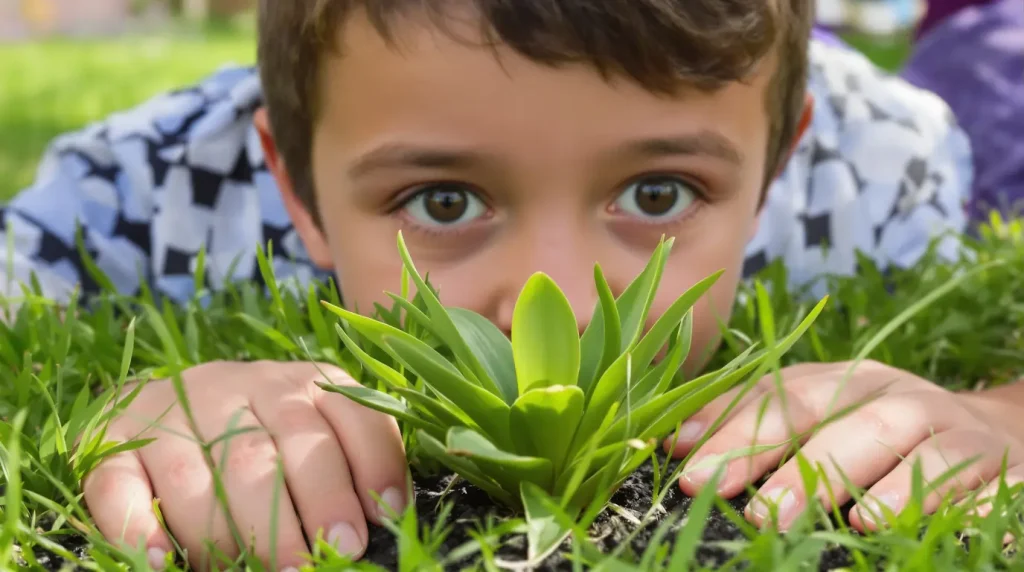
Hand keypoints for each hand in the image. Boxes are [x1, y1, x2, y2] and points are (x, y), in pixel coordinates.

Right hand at [82, 361, 407, 570]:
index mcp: (305, 385)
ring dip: (225, 535)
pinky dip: (139, 527)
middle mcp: (241, 387)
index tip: (371, 528)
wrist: (164, 394)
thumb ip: (351, 463)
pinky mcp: (114, 441)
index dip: (365, 472)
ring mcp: (172, 411)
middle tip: (311, 565)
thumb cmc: (266, 432)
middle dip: (292, 516)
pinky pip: (119, 484)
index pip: (347, 418)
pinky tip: (163, 562)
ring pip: (196, 475)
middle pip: (268, 453)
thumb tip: (387, 518)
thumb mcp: (320, 430)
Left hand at [668, 361, 1023, 530]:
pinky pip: (991, 491)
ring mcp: (957, 434)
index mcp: (846, 383)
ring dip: (893, 489)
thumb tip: (673, 439)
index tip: (694, 475)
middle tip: (762, 514)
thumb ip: (747, 421)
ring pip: (927, 453)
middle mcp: (900, 400)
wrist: (991, 434)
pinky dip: (978, 512)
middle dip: (805, 470)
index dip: (739, 438)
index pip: (785, 404)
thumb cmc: (876, 430)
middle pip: (852, 427)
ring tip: (859, 522)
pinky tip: (964, 536)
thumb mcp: (816, 414)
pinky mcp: (1003, 472)